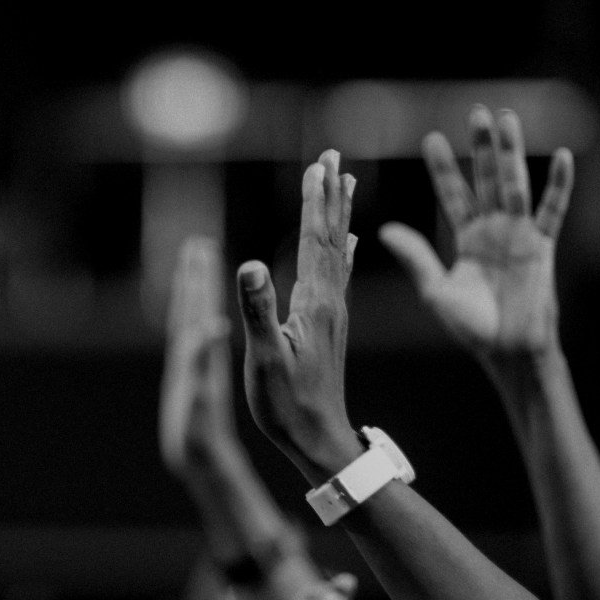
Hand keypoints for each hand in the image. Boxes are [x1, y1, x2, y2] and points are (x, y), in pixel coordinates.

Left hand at [160, 236, 240, 498]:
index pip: (191, 314)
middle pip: (186, 312)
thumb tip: (207, 326)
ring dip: (196, 297)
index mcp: (190, 363)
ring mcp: (191, 372)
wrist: (194, 472)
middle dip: (192, 279)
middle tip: (196, 246)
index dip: (197, 283)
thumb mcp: (203, 402)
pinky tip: (214, 317)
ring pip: (191, 326)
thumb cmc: (201, 444)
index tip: (200, 252)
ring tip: (201, 270)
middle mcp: (186, 363)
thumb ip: (202, 363)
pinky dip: (206, 323)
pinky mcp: (199, 383)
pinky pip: (201, 344)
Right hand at [235, 150, 359, 476]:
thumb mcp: (264, 358)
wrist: (320, 440)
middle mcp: (330, 302)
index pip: (315, 240)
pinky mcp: (330, 327)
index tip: (319, 164)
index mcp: (313, 303)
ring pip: (338, 251)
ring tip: (345, 185)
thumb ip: (258, 310)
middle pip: (331, 236)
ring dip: (338, 216)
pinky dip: (342, 250)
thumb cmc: (287, 405)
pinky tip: (350, 244)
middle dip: (330, 196)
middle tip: (333, 159)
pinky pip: (338, 275)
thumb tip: (250, 262)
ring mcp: (333, 314)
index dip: (315, 201)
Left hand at [378, 106, 574, 362]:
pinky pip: (553, 210)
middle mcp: (493, 230)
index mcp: (467, 239)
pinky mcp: (543, 247)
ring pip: (515, 184)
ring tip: (507, 118)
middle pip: (486, 179)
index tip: (430, 138)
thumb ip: (416, 258)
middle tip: (476, 111)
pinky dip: (559, 184)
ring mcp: (520, 235)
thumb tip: (385, 229)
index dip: (443, 168)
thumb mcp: (435, 291)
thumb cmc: (472, 326)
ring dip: (512, 153)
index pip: (452, 194)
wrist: (507, 351)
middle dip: (481, 146)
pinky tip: (564, 157)